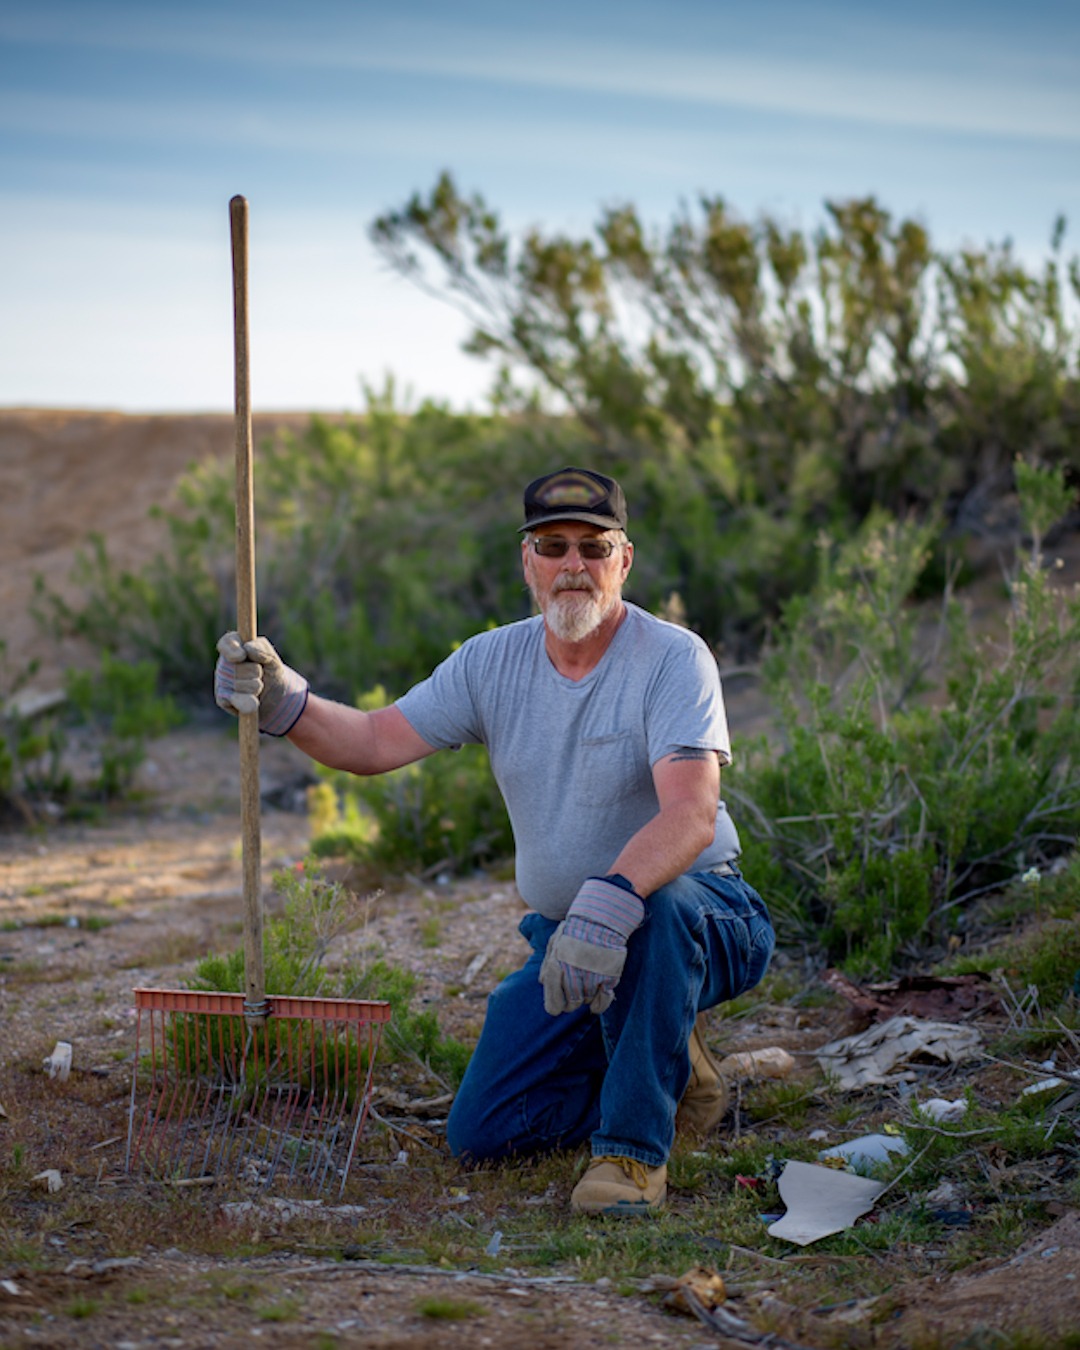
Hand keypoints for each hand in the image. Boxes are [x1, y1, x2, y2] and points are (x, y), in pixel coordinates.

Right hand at [213, 631, 308, 736]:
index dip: (232, 649)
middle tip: (260, 674)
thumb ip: (262, 649)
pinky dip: (247, 702)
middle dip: (255, 672)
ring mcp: (221, 681)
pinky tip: (254, 703)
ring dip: (255, 687)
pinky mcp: (222, 699)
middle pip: (237, 666)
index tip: (242, 655)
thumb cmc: (271, 671)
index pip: (226, 643)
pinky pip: (234, 699)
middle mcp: (224, 663)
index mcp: (234, 646)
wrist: (275, 695)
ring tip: (258, 687)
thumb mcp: (273, 658)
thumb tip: (247, 648)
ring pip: (238, 684)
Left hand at [539, 875, 644, 1014]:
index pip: (553, 1006)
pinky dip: (599, 1005)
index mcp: (555, 970)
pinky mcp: (608, 979)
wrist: (599, 919)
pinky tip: (597, 999)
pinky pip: (602, 1003)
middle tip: (574, 988)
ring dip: (585, 996)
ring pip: (585, 1002)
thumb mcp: (554, 944)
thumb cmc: (574, 931)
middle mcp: (572, 978)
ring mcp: (591, 980)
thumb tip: (542, 982)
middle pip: (570, 1006)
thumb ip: (547, 966)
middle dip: (570, 1001)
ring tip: (586, 979)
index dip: (555, 1004)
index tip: (559, 1000)